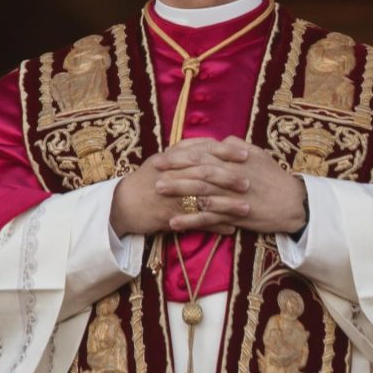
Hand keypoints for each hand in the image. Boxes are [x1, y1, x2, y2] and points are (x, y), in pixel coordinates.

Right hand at [109, 136, 250, 237]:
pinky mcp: (169, 217)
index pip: (203, 150)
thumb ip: (186, 151)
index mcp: (172, 157)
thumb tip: (213, 143)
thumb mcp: (163, 159)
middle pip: (205, 173)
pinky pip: (196, 222)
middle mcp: (172, 174)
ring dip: (227, 205)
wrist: (123, 203)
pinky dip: (214, 226)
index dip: (225, 152)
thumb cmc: (147, 179)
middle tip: (249, 182)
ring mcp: (171, 196)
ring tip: (246, 209)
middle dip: (229, 178)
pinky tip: (231, 229)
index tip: (246, 154)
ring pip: (203, 199)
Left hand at [165, 136, 307, 235]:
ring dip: (178, 191)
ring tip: (159, 191)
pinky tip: (174, 221)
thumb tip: (221, 138)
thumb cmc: (275, 177)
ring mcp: (232, 196)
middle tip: (154, 170)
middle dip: (175, 169)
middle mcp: (231, 175)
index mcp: (235, 159)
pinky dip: (190, 220)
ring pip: (201, 192)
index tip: (164, 154)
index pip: (204, 153)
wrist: (292, 203)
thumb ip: (238, 146)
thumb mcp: (259, 154)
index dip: (182, 153)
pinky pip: (209, 218)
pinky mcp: (234, 215)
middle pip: (198, 170)